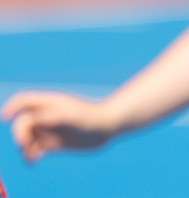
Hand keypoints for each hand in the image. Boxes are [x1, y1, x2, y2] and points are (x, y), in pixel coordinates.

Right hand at [2, 90, 116, 161]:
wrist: (107, 127)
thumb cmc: (92, 119)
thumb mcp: (74, 117)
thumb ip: (57, 117)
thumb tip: (38, 119)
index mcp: (50, 103)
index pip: (25, 100)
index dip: (13, 106)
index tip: (5, 118)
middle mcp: (47, 115)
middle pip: (23, 121)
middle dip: (19, 133)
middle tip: (25, 145)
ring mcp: (50, 129)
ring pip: (27, 137)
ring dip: (24, 146)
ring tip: (30, 156)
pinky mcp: (53, 142)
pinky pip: (35, 148)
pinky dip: (30, 155)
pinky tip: (34, 161)